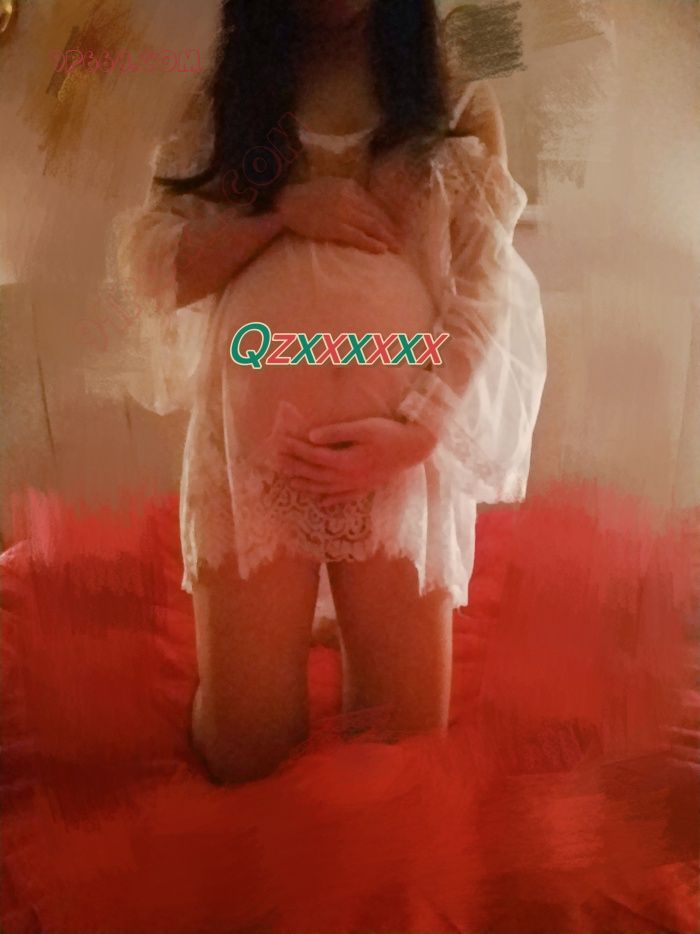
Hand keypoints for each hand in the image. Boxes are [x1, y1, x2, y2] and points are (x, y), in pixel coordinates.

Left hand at [275, 415, 437, 505]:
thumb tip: (312, 436)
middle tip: (277, 462)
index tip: (280, 443)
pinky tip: (322, 503)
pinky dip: (330, 500)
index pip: (313, 456)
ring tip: (290, 482)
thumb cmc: (389, 434)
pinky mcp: (365, 488)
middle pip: (315, 474)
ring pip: (326, 488)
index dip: (296, 450)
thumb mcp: (363, 428)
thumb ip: (336, 433)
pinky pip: (344, 498)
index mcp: (346, 461)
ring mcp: (357, 485)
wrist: (413, 449)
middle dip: (294, 467)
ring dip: (306, 485)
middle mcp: (348, 477)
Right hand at [276, 177, 401, 253]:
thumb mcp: (329, 186)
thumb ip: (346, 194)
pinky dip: (371, 244)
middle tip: (401, 240)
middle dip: (390, 229)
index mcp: (349, 186)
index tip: (394, 227)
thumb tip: (362, 207)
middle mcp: (350, 198)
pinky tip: (382, 250)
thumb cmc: (305, 197)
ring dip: (386, 238)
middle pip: (376, 216)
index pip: (373, 204)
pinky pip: (358, 237)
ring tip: (396, 248)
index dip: (386, 218)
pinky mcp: (336, 227)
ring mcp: (343, 212)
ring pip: (371, 226)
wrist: (285, 203)